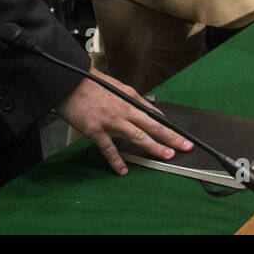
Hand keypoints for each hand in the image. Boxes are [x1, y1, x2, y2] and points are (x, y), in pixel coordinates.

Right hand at [55, 68, 193, 174]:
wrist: (69, 82)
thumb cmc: (91, 84)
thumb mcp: (117, 87)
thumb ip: (132, 100)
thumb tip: (146, 110)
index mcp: (130, 99)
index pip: (154, 115)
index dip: (168, 126)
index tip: (179, 135)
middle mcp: (125, 110)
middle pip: (153, 126)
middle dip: (171, 137)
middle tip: (185, 146)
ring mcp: (111, 122)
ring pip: (138, 137)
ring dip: (154, 147)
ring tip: (166, 156)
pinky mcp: (96, 131)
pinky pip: (109, 149)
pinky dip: (117, 161)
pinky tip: (123, 170)